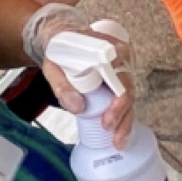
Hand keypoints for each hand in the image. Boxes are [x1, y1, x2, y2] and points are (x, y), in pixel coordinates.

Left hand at [37, 23, 137, 149]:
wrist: (59, 37)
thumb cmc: (58, 49)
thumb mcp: (53, 66)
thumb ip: (62, 85)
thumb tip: (77, 107)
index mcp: (109, 50)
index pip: (121, 79)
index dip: (118, 103)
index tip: (107, 120)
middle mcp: (120, 58)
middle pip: (128, 91)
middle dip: (123, 118)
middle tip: (115, 139)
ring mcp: (120, 68)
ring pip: (128, 97)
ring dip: (125, 121)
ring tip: (118, 142)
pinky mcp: (116, 78)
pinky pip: (123, 98)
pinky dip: (122, 116)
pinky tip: (119, 134)